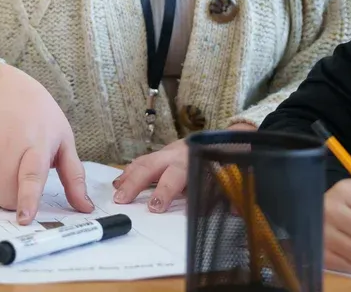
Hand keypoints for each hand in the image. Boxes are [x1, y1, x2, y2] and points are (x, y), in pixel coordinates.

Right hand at [0, 62, 92, 224]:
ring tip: (5, 183)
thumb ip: (74, 176)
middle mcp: (7, 143)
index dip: (27, 200)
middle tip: (20, 189)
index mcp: (36, 142)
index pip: (30, 176)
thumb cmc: (39, 115)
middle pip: (5, 192)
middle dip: (13, 202)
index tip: (24, 218)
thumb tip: (85, 207)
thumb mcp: (64, 139)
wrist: (3, 88)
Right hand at [113, 124, 254, 212]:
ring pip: (142, 162)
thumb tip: (235, 212)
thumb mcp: (229, 177)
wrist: (227, 139)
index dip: (164, 192)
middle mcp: (175, 154)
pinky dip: (129, 170)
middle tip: (120, 199)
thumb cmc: (226, 161)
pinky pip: (142, 160)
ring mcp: (167, 151)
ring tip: (115, 191)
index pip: (174, 177)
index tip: (154, 208)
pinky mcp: (162, 152)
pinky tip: (119, 182)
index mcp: (191, 161)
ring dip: (127, 177)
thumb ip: (229, 194)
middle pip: (149, 166)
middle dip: (134, 183)